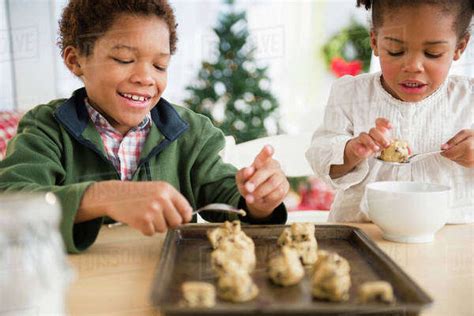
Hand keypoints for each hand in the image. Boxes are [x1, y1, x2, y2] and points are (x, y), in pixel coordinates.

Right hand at [78, 181, 192, 234]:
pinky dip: (145, 230)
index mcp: (167, 189)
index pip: (186, 209)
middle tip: (158, 218)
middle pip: (177, 222)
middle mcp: (161, 198)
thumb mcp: (156, 190)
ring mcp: (152, 209)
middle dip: (169, 223)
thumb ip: (171, 201)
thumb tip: (186, 217)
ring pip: (163, 229)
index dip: (184, 217)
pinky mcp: (143, 220)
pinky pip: (151, 233)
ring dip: (155, 226)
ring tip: (145, 215)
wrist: (113, 195)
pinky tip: (138, 220)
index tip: (181, 220)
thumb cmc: (136, 194)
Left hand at [236, 145, 288, 219]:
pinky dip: (266, 198)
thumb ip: (242, 174)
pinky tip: (261, 199)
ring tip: (250, 198)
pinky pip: (277, 194)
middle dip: (256, 181)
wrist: (257, 198)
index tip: (268, 148)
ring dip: (260, 192)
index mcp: (261, 161)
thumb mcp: (241, 180)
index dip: (266, 152)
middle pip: (266, 171)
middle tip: (247, 188)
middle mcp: (273, 166)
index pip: (263, 156)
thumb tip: (248, 170)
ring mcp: (280, 176)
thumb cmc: (249, 184)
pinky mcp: (285, 187)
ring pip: (272, 184)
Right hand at [346, 118, 391, 159]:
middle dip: (381, 137)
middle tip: (386, 144)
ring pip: (364, 136)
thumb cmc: (374, 145)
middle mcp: (369, 134)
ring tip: (376, 149)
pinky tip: (362, 152)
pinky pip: (356, 145)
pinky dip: (359, 148)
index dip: (384, 122)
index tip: (390, 126)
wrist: (360, 151)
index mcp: (378, 131)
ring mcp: (361, 139)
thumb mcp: (382, 144)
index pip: (379, 122)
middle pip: (373, 131)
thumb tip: (390, 142)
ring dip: (370, 143)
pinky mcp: (355, 145)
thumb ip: (387, 142)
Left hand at [441, 129, 473, 167]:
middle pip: (451, 157)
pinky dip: (460, 158)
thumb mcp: (464, 133)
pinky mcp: (472, 165)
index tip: (444, 148)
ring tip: (463, 148)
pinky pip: (461, 163)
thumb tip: (443, 148)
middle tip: (458, 145)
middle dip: (451, 152)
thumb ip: (452, 140)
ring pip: (455, 160)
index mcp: (467, 148)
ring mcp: (471, 162)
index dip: (444, 151)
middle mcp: (469, 157)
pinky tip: (466, 153)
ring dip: (456, 155)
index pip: (449, 154)